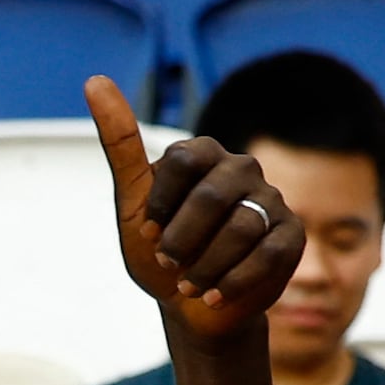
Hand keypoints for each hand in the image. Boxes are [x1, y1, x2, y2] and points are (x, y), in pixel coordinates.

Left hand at [92, 76, 297, 347]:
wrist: (190, 304)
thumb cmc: (158, 250)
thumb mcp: (132, 202)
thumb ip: (120, 145)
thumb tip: (94, 80)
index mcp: (202, 154)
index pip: (183, 160)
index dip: (161, 205)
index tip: (148, 232)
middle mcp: (240, 168)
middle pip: (213, 196)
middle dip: (182, 240)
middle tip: (167, 262)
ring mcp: (269, 200)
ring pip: (242, 227)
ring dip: (205, 266)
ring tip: (189, 285)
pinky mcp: (290, 234)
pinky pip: (268, 254)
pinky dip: (233, 282)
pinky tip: (214, 295)